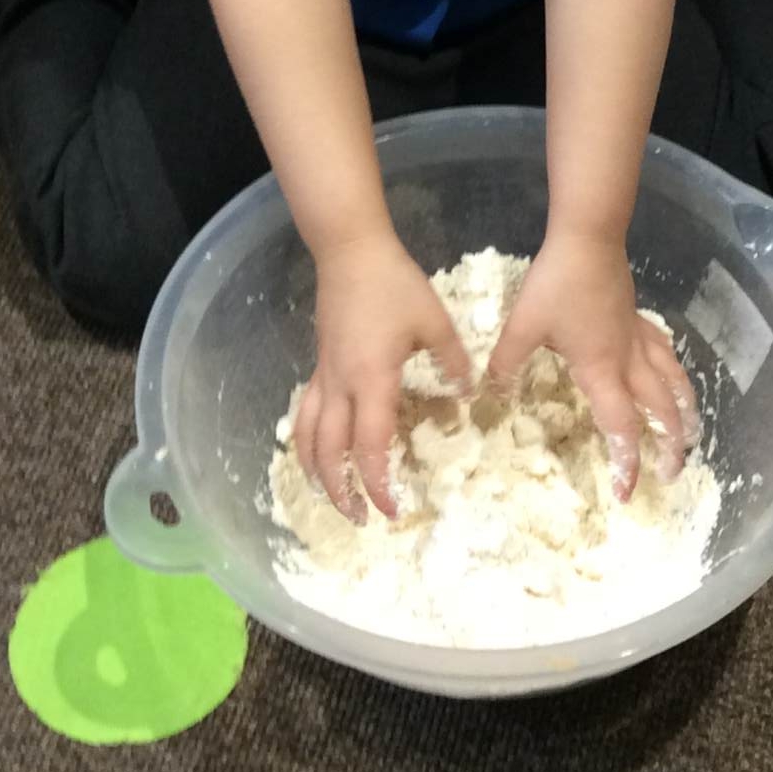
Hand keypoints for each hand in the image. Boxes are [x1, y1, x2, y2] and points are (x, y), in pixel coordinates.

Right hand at [294, 231, 470, 523]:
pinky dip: (307, 442)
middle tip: (360, 520)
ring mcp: (324, 377)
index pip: (370, 447)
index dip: (378, 483)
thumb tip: (467, 393)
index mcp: (371, 381)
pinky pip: (305, 414)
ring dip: (317, 472)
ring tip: (330, 496)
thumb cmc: (394, 285)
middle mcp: (340, 387)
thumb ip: (453, 361)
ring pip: (308, 437)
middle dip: (342, 492)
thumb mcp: (436, 322)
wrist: (351, 252)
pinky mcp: (319, 366)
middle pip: (329, 453)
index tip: (392, 509)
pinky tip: (317, 451)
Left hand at [486, 233, 699, 501]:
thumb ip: (506, 364)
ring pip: (674, 384)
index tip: (627, 492)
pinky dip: (676, 375)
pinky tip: (673, 379)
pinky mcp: (640, 321)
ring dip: (685, 414)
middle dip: (670, 447)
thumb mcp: (523, 326)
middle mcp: (629, 361)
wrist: (588, 238)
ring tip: (693, 435)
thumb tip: (487, 395)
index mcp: (602, 370)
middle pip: (661, 412)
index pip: (622, 426)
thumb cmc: (556, 283)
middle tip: (669, 475)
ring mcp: (639, 340)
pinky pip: (666, 356)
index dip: (628, 462)